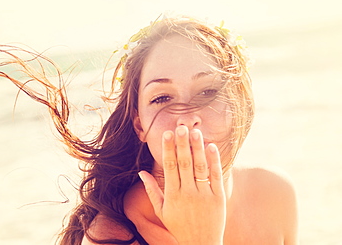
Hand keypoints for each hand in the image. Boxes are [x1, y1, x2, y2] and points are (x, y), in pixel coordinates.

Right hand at [138, 125, 225, 244]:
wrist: (201, 244)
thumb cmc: (179, 227)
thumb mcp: (162, 211)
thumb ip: (152, 191)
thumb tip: (141, 173)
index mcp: (172, 196)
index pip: (169, 167)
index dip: (168, 149)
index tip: (167, 134)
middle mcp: (188, 194)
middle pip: (184, 164)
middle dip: (182, 144)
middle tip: (180, 127)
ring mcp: (204, 195)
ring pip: (200, 167)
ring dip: (198, 148)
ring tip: (195, 132)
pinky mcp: (219, 198)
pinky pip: (216, 176)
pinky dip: (214, 161)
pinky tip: (212, 146)